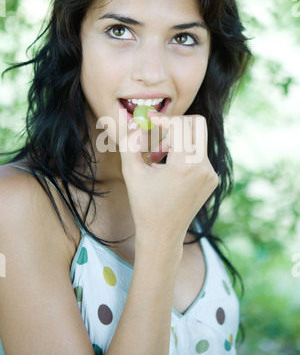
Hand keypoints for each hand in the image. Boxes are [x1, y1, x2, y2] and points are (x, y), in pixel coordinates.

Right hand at [119, 113, 217, 253]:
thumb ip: (130, 142)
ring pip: (198, 138)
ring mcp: (211, 173)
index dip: (163, 119)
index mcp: (184, 165)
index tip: (150, 120)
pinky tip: (168, 169)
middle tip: (158, 133)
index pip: (179, 124)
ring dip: (178, 140)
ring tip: (158, 157)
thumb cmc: (144, 205)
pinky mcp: (212, 179)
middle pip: (197, 124)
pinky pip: (200, 154)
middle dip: (175, 124)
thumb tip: (136, 124)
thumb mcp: (131, 172)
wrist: (162, 235)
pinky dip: (184, 153)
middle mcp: (203, 167)